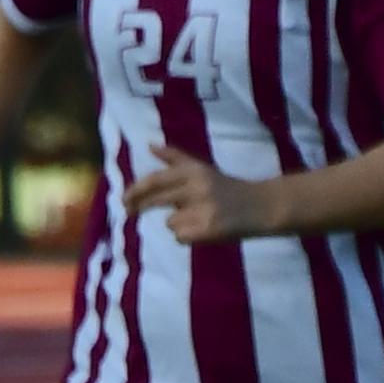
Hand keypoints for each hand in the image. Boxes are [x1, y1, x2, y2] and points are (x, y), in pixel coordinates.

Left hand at [132, 154, 274, 246]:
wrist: (261, 207)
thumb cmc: (228, 187)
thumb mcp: (202, 169)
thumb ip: (175, 158)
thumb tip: (150, 145)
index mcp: (194, 171)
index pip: (156, 179)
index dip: (135, 189)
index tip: (123, 198)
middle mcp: (197, 188)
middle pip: (157, 200)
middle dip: (139, 207)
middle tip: (129, 213)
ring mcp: (204, 210)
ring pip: (170, 222)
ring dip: (178, 224)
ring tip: (197, 219)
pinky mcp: (209, 230)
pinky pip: (181, 237)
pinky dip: (187, 237)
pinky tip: (202, 231)